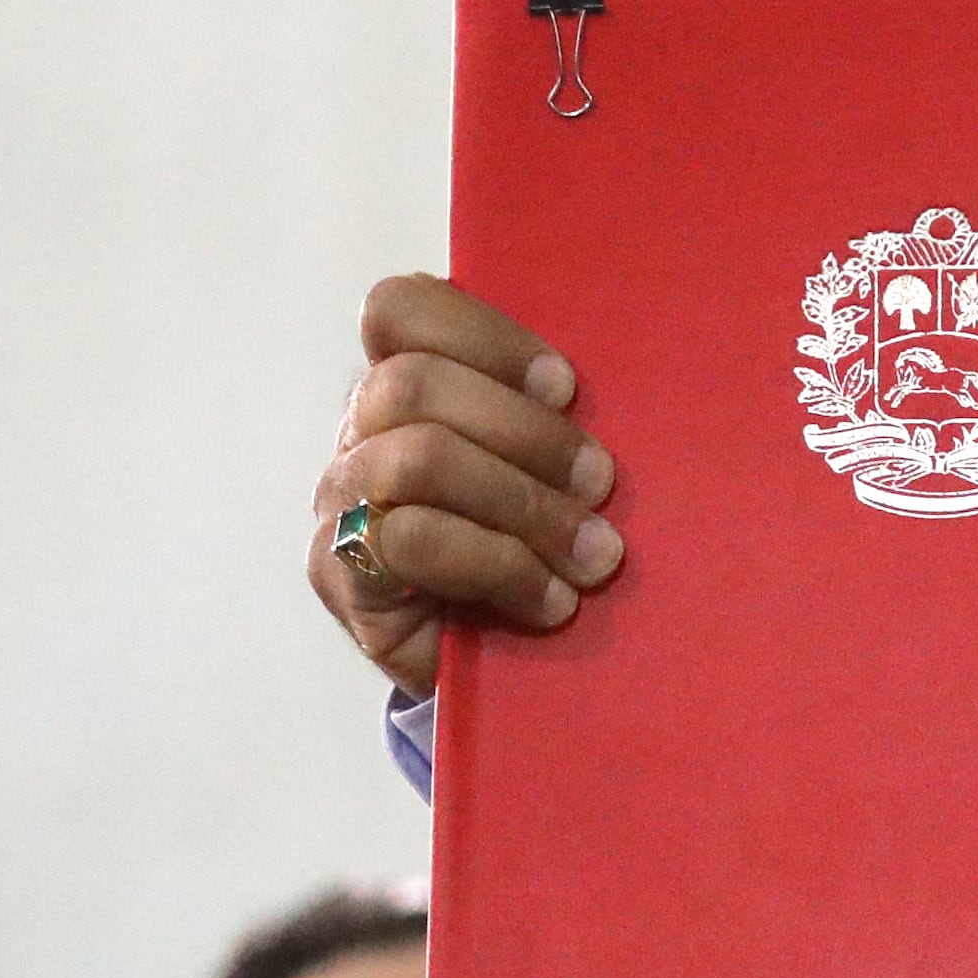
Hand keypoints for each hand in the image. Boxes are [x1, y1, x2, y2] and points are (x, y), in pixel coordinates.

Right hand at [308, 275, 621, 695]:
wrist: (497, 668)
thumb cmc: (537, 550)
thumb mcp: (552, 471)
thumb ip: (555, 418)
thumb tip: (638, 386)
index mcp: (406, 384)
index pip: (400, 309)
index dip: (485, 337)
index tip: (568, 388)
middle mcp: (359, 433)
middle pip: (413, 383)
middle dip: (527, 434)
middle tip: (602, 484)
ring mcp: (341, 502)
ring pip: (417, 458)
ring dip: (523, 505)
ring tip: (595, 556)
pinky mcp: (340, 575)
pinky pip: (411, 541)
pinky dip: (500, 567)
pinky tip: (552, 602)